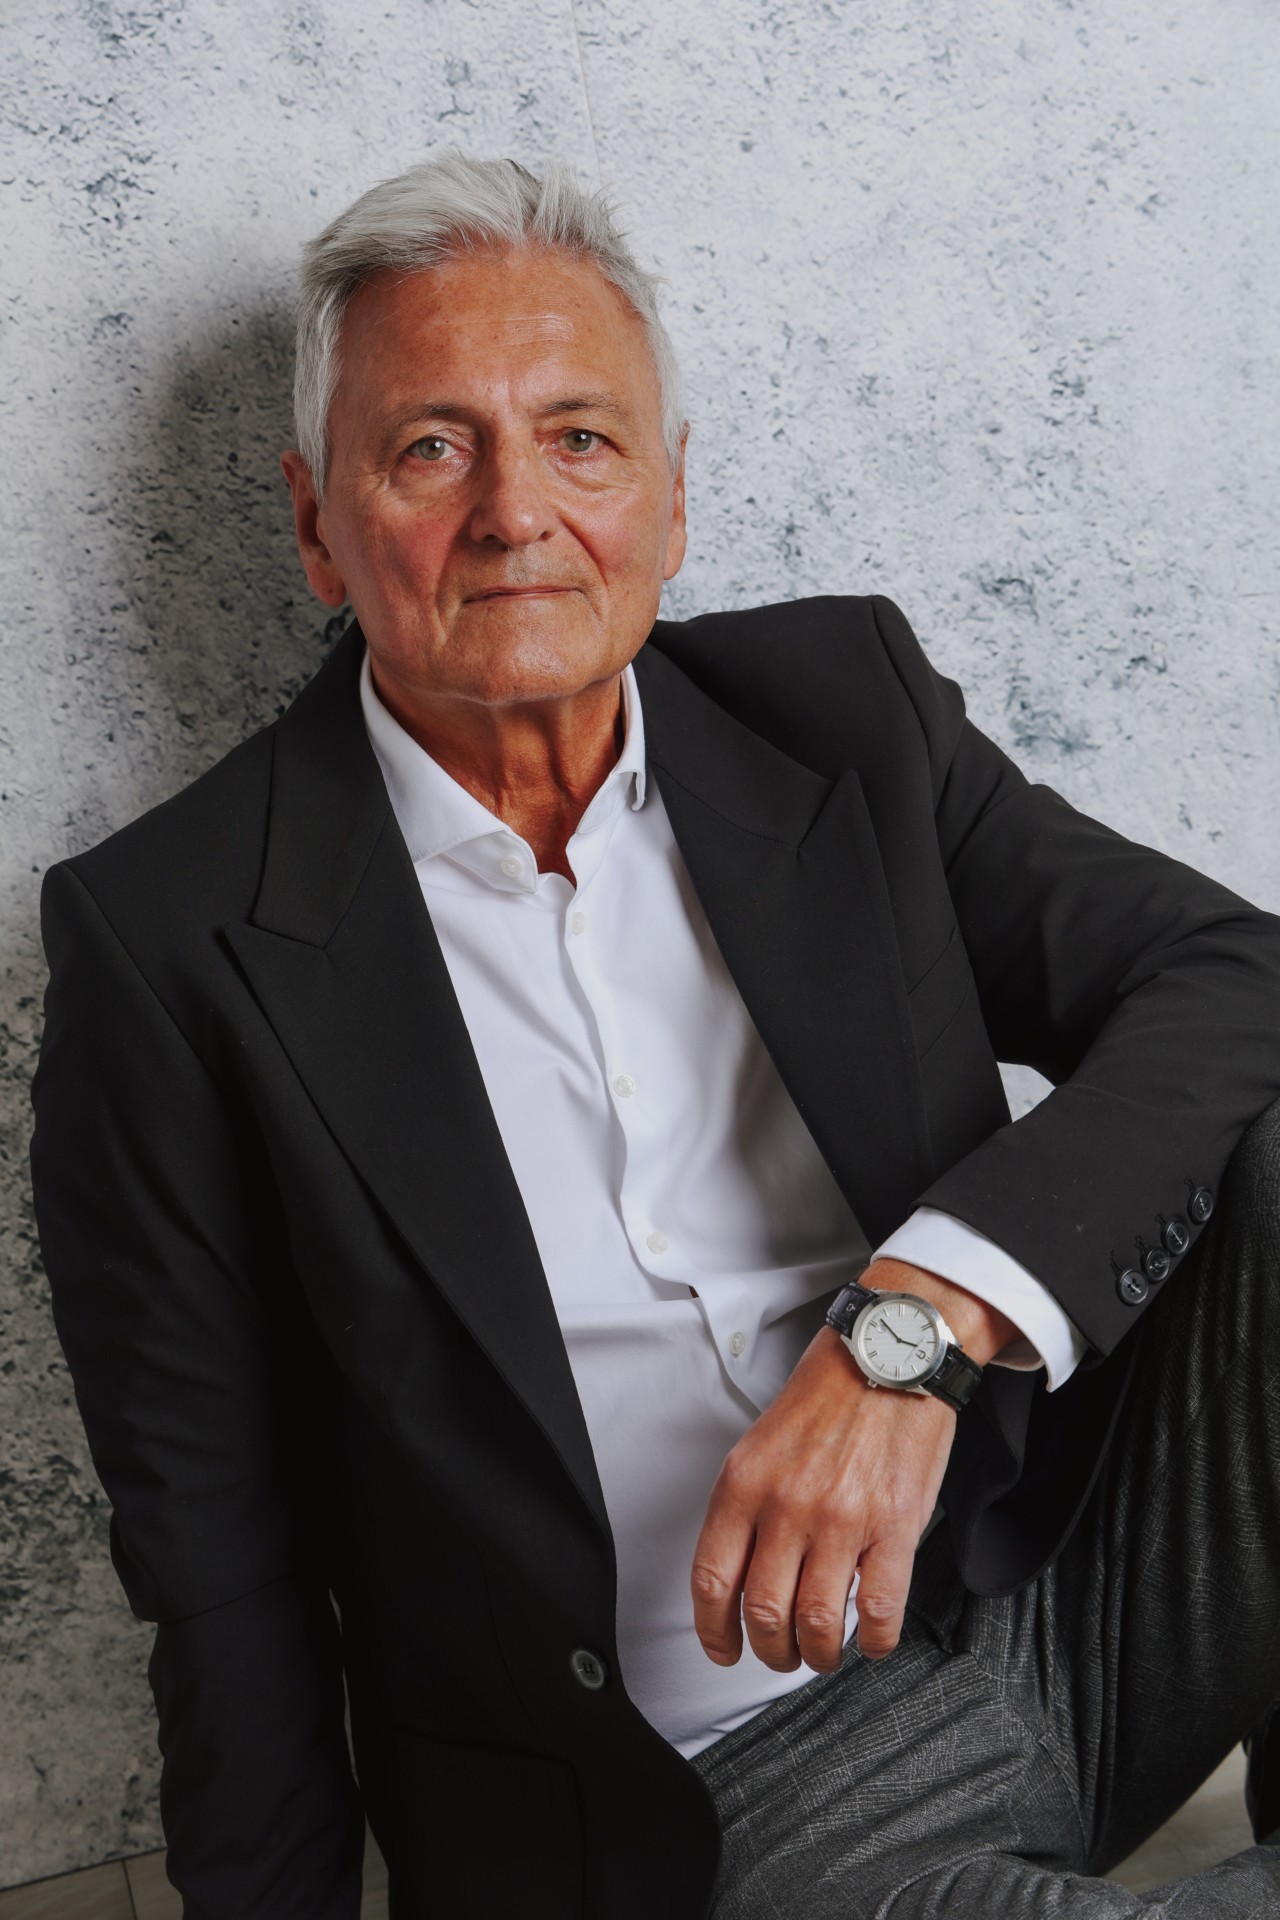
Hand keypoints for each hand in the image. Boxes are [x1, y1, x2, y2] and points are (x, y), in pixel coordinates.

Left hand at [690, 1264, 1015, 1673]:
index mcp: (745, 1482)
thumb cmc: (830, 1392)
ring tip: (824, 1652)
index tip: (723, 1649)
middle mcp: (787, 1504)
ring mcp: (843, 1518)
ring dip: (818, 1654)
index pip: (712, 1580)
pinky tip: (871, 1638)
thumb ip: (749, 1505)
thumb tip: (741, 1575)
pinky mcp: (896, 1526)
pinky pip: (880, 1610)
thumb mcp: (763, 1441)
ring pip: (818, 1623)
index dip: (713, 1631)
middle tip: (780, 1654)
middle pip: (763, 1613)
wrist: (892, 1354)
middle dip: (769, 1651)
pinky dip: (874, 1641)